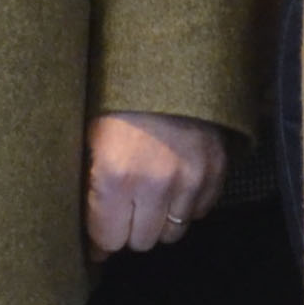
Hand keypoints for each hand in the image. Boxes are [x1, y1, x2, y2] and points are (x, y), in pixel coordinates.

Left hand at [86, 111, 228, 255]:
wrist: (167, 63)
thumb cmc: (117, 100)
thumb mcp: (89, 139)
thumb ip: (88, 189)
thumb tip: (94, 241)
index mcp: (115, 176)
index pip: (109, 240)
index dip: (101, 238)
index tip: (99, 234)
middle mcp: (155, 184)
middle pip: (141, 241)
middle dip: (129, 229)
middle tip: (124, 210)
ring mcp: (190, 179)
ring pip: (173, 233)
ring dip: (159, 221)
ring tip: (150, 198)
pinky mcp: (215, 171)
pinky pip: (199, 212)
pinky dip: (186, 205)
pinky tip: (174, 185)